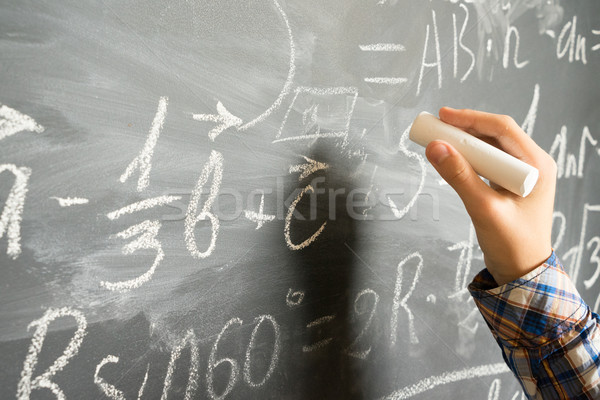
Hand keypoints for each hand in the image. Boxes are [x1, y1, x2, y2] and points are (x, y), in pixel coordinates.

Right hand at [425, 107, 556, 285]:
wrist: (523, 272)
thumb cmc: (512, 244)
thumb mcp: (483, 208)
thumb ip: (459, 176)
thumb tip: (435, 147)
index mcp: (536, 165)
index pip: (501, 128)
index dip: (470, 119)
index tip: (443, 116)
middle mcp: (532, 163)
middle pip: (495, 133)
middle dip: (464, 128)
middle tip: (435, 126)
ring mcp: (522, 173)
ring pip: (490, 146)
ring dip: (464, 142)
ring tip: (438, 139)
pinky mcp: (510, 183)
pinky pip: (488, 161)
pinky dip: (469, 157)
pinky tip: (452, 158)